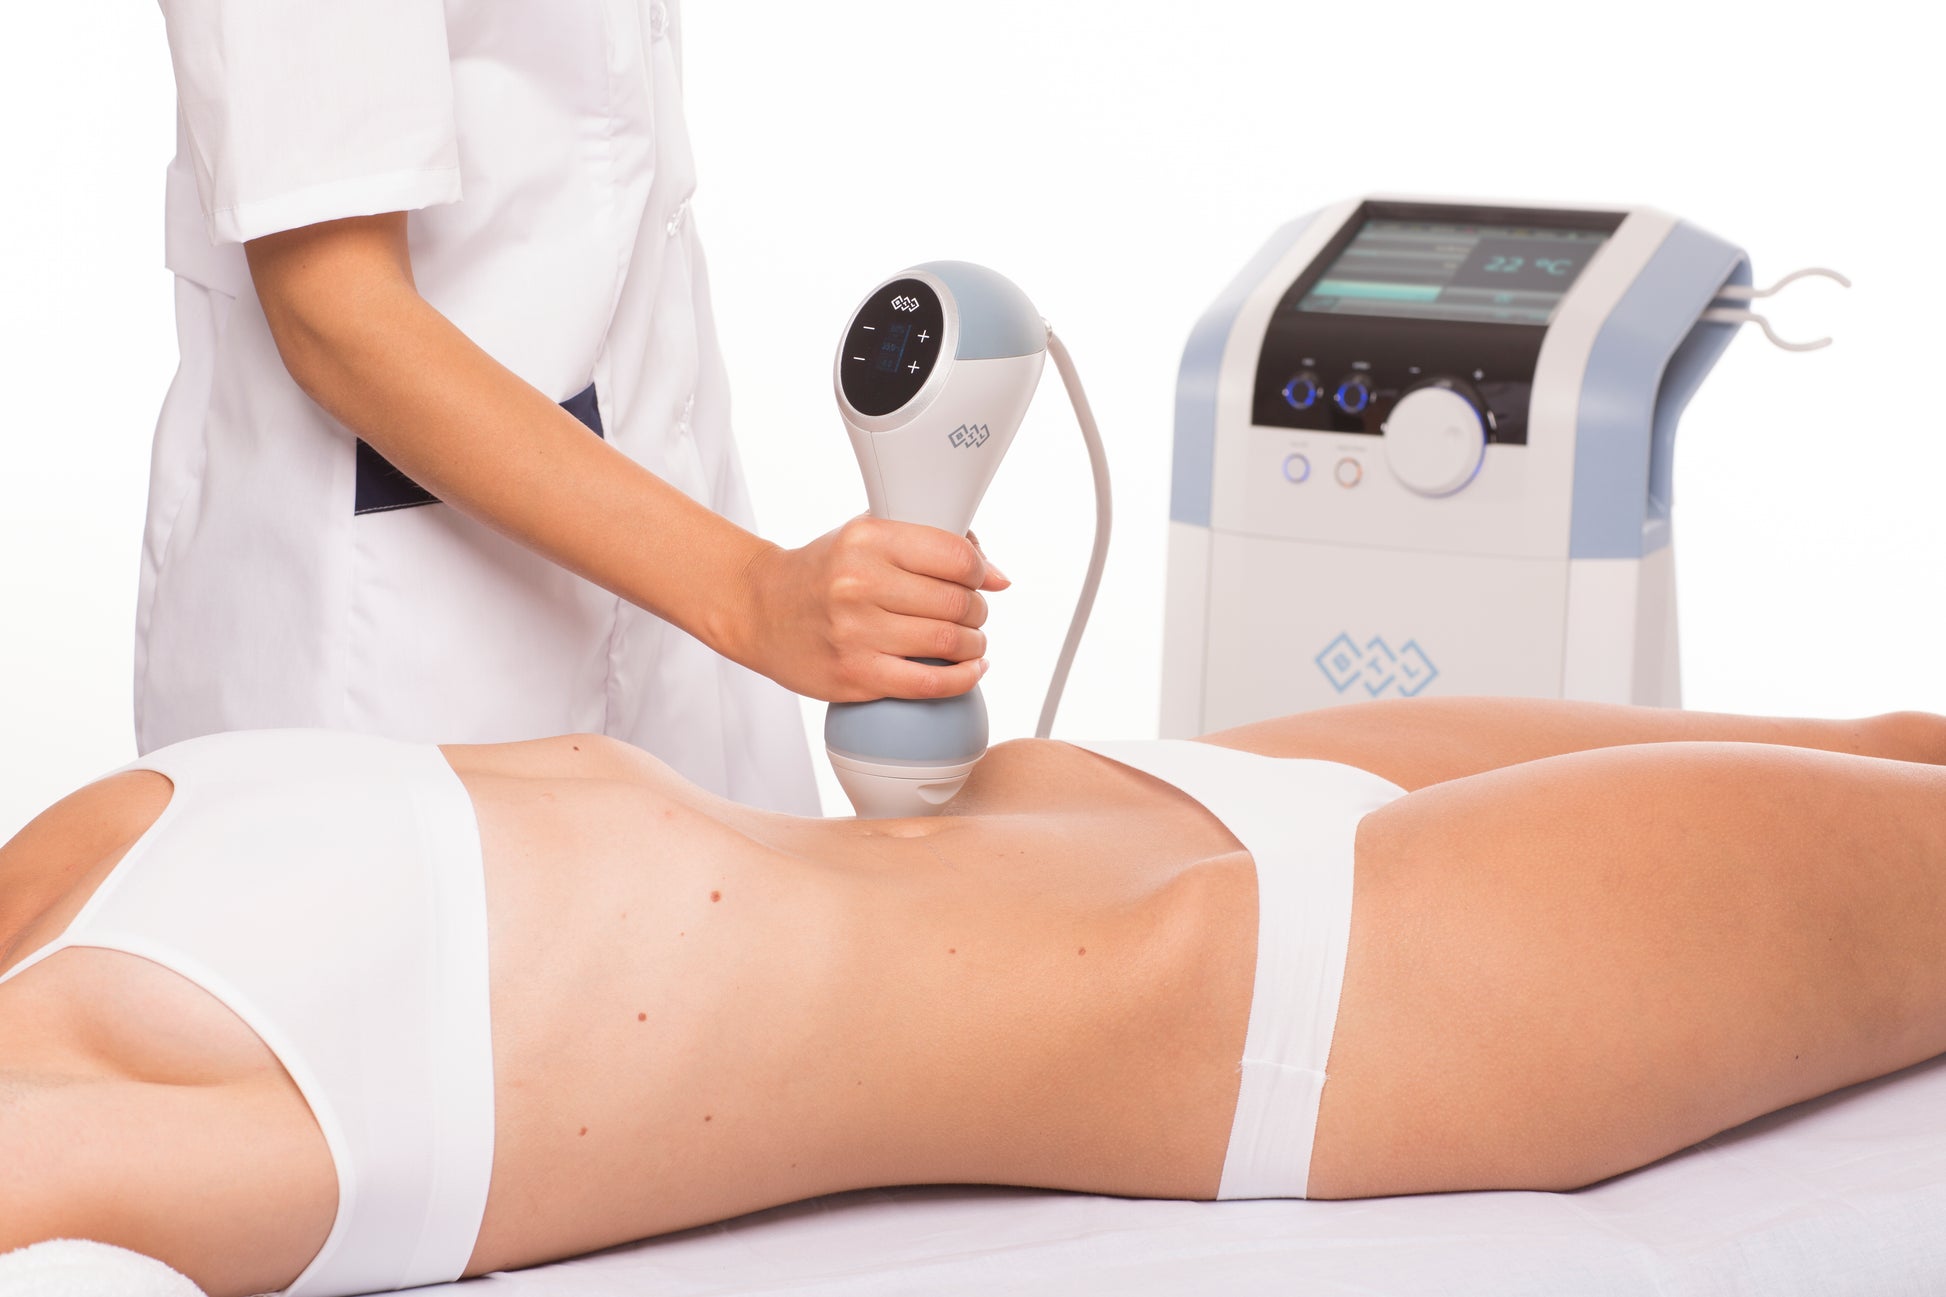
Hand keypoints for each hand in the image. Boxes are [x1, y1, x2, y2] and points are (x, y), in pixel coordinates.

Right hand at [726, 517, 1009, 701]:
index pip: (955, 555)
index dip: (980, 570)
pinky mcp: (855, 675)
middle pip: (957, 602)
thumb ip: (926, 544)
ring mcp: (856, 633)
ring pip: (949, 643)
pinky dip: (962, 679)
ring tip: (969, 641)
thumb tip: (997, 576)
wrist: (759, 609)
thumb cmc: (822, 571)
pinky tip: (968, 670)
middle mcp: (859, 584)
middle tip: (972, 613)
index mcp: (867, 540)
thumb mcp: (865, 536)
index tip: (982, 579)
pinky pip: (929, 684)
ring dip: (974, 644)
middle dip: (977, 610)